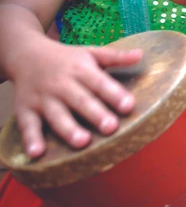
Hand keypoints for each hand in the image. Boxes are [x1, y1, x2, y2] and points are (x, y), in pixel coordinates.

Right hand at [10, 39, 139, 157]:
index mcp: (81, 70)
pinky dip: (30, 140)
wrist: (25, 54)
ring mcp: (43, 98)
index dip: (115, 94)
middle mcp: (62, 84)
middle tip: (111, 127)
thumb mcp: (91, 53)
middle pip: (80, 100)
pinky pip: (27, 126)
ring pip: (56, 115)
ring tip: (83, 142)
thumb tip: (141, 54)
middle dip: (96, 114)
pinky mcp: (24, 110)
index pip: (100, 83)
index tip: (129, 106)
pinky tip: (37, 153)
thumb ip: (115, 56)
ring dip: (68, 129)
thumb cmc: (66, 58)